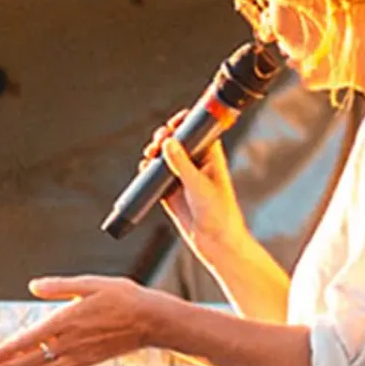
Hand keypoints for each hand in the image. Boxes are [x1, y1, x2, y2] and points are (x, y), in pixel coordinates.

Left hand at [0, 277, 161, 365]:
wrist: (150, 320)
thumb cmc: (123, 297)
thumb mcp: (90, 283)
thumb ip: (59, 286)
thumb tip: (33, 286)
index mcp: (68, 320)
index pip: (30, 339)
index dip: (9, 349)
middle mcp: (71, 342)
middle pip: (33, 359)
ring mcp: (80, 354)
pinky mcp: (89, 361)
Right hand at [140, 112, 246, 260]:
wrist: (216, 243)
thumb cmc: (219, 214)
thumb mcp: (199, 186)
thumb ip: (182, 163)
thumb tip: (168, 141)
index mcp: (211, 157)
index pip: (197, 131)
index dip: (185, 123)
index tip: (174, 122)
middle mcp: (196, 165)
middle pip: (177, 142)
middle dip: (165, 137)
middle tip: (158, 141)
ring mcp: (182, 179)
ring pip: (164, 158)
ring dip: (155, 153)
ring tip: (150, 155)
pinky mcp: (171, 193)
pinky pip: (156, 177)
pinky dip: (148, 171)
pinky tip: (145, 168)